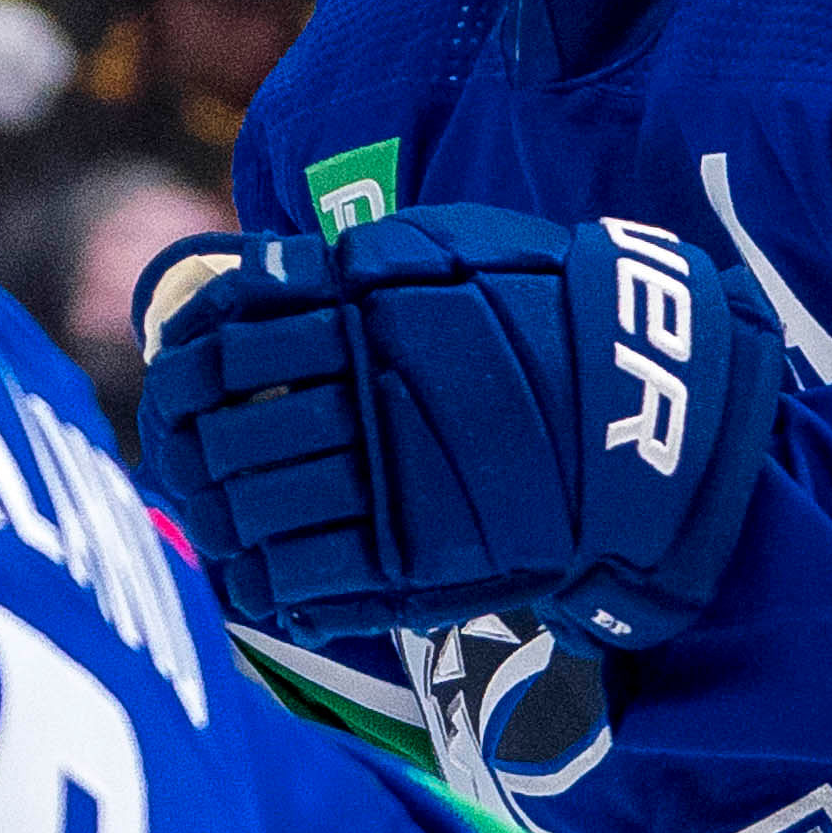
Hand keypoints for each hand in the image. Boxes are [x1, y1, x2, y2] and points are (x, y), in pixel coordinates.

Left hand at [139, 205, 788, 653]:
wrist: (653, 412)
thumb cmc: (553, 316)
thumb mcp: (453, 252)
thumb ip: (354, 261)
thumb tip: (250, 268)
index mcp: (368, 317)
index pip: (230, 340)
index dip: (188, 364)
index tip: (178, 378)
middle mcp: (369, 398)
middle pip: (228, 428)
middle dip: (193, 445)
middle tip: (184, 455)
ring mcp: (391, 483)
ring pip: (252, 505)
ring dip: (220, 512)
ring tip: (215, 514)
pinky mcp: (415, 559)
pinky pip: (299, 579)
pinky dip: (263, 579)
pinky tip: (257, 571)